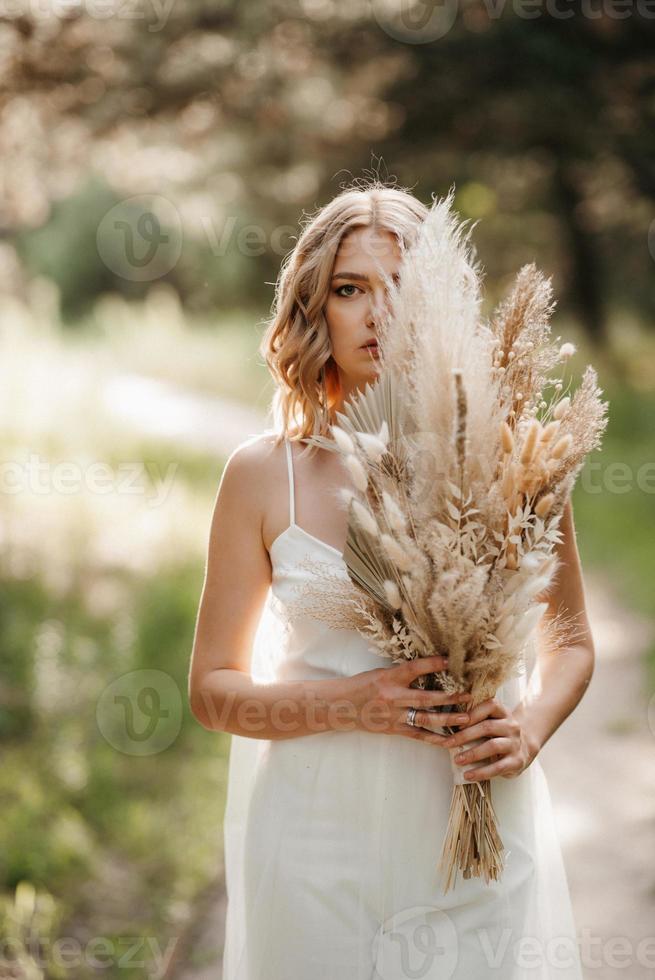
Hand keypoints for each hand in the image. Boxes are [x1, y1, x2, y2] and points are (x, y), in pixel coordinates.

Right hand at [349, 655, 471, 742]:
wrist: (341, 706)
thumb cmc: (362, 686)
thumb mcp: (380, 673)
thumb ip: (402, 674)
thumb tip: (428, 669)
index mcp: (389, 678)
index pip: (413, 668)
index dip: (431, 664)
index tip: (448, 660)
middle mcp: (392, 697)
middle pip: (425, 698)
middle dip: (449, 697)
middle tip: (469, 696)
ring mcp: (394, 715)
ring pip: (425, 718)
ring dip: (448, 718)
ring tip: (466, 717)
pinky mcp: (394, 729)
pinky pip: (418, 735)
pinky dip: (434, 738)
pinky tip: (449, 740)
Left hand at [440, 696, 537, 779]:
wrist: (525, 747)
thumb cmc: (499, 733)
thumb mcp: (492, 720)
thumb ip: (475, 718)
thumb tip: (447, 722)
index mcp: (503, 712)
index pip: (489, 706)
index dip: (472, 713)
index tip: (455, 723)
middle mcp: (511, 726)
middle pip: (487, 727)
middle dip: (465, 735)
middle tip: (448, 743)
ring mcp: (515, 743)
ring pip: (492, 746)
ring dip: (472, 754)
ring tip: (457, 760)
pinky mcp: (517, 761)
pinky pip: (498, 767)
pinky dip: (482, 772)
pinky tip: (469, 775)